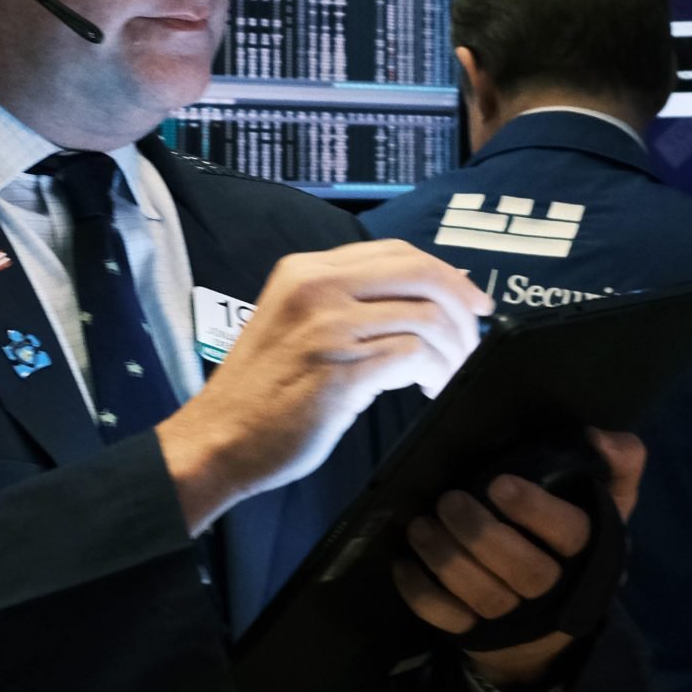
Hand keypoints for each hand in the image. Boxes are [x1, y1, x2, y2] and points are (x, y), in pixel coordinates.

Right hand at [156, 241, 490, 532]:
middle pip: (421, 273)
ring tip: (448, 373)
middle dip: (461, 305)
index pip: (397, 252)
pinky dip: (435, 372)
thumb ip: (348, 304)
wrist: (217, 440)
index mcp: (306, 270)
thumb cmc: (261, 394)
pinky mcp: (341, 370)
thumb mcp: (296, 324)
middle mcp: (318, 288)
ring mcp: (329, 327)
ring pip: (426, 316)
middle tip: (474, 337)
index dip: (445, 272)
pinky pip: (414, 356)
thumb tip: (424, 298)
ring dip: (452, 348)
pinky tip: (429, 388)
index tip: (470, 300)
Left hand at [392, 430, 647, 691]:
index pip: (569, 534)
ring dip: (447, 561)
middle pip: (524, 572)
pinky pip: (450, 620)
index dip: (535, 511)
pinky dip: (423, 595)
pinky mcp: (480, 631)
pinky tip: (405, 564)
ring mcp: (516, 615)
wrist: (555, 602)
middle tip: (449, 500)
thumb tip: (598, 437)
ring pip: (484, 597)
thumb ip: (618, 459)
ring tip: (421, 526)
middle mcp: (556, 587)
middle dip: (481, 535)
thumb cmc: (573, 528)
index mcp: (588, 548)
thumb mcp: (606, 493)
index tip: (499, 485)